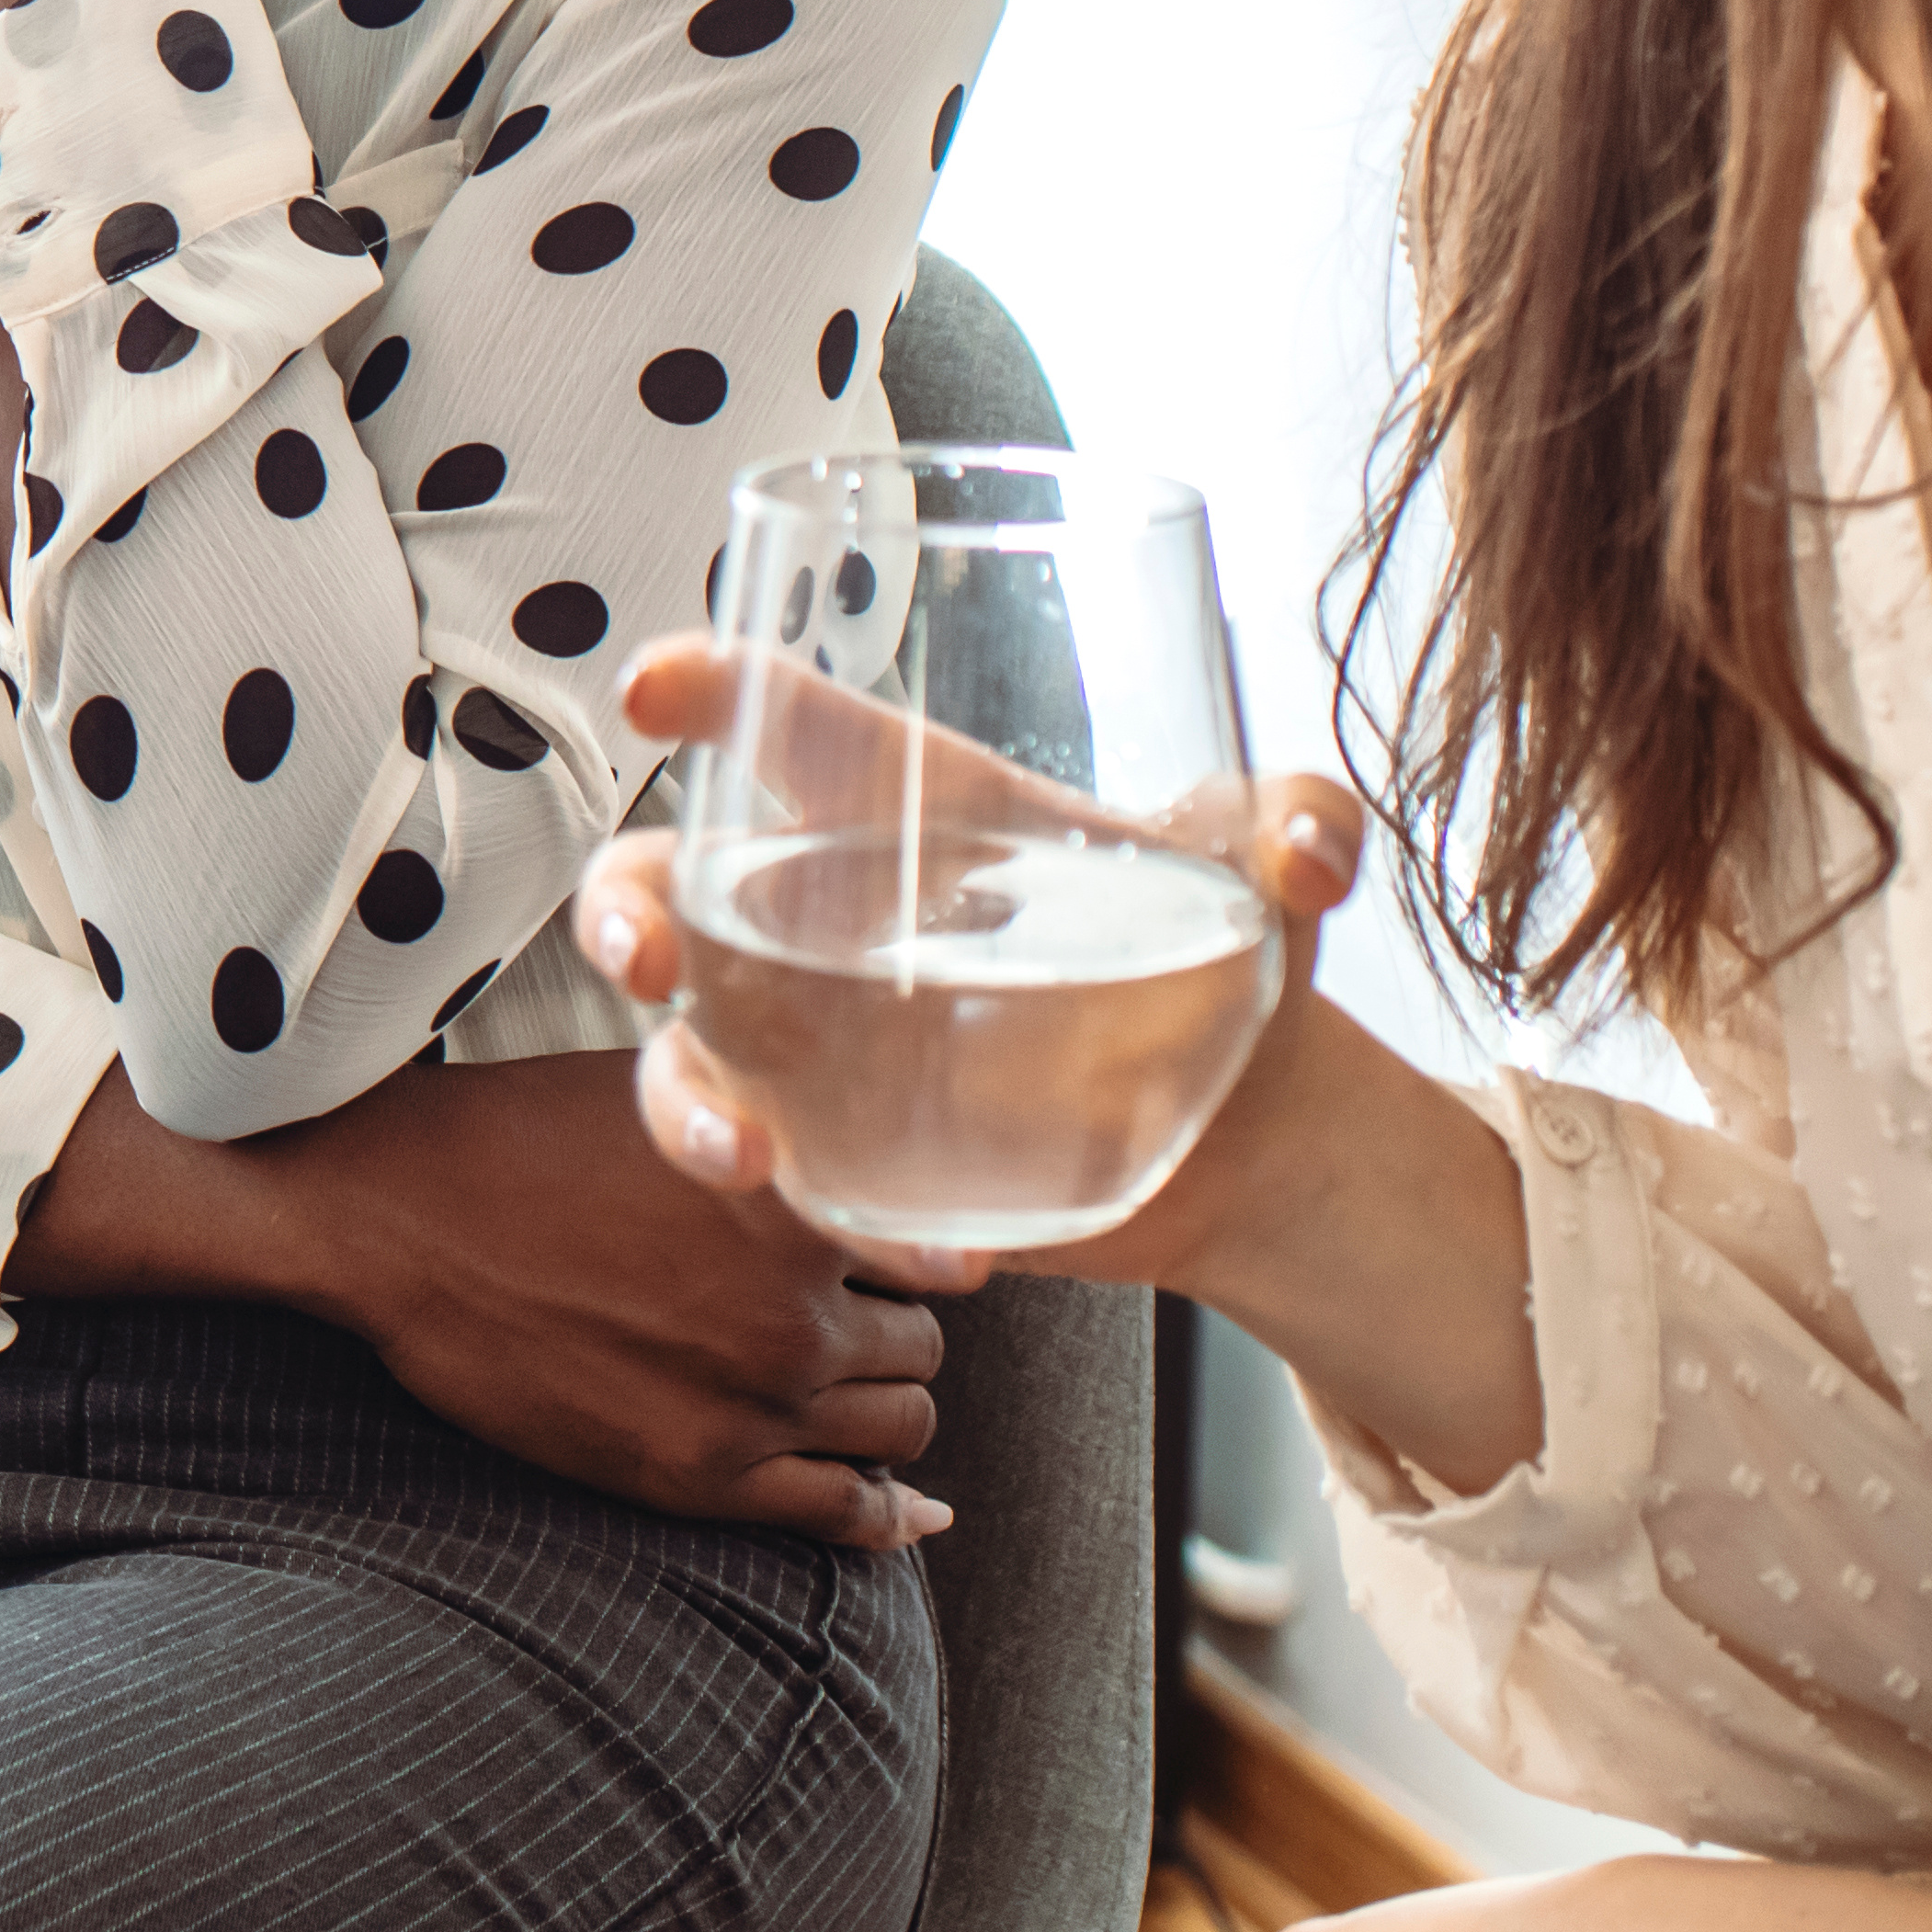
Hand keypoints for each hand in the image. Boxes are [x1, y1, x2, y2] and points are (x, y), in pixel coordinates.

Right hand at [264, 1048, 958, 1546]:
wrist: (398, 1222)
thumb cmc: (519, 1139)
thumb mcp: (663, 1096)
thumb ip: (770, 1121)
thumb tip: (842, 1125)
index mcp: (794, 1210)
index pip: (938, 1255)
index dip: (924, 1250)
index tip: (903, 1254)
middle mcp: (791, 1316)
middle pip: (921, 1345)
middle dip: (889, 1326)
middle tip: (842, 1312)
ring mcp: (750, 1406)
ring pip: (899, 1427)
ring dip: (881, 1404)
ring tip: (839, 1382)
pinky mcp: (699, 1477)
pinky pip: (846, 1516)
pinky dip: (893, 1515)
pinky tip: (912, 1509)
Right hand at [567, 631, 1373, 1296]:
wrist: (1247, 1134)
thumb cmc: (1226, 960)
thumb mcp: (1269, 868)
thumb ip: (1303, 824)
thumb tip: (1307, 851)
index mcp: (913, 811)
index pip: (784, 723)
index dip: (702, 687)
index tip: (657, 689)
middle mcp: (837, 920)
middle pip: (669, 886)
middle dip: (624, 913)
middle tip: (648, 955)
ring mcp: (824, 1047)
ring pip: (687, 1054)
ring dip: (685, 1102)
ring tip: (743, 1155)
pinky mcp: (850, 1155)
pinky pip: (795, 1184)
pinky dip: (838, 1218)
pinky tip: (940, 1244)